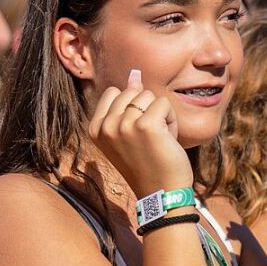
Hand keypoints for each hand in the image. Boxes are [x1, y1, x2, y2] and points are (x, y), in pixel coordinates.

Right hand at [88, 69, 192, 199]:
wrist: (161, 192)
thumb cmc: (146, 163)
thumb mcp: (128, 133)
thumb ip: (126, 103)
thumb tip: (134, 73)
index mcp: (95, 129)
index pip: (114, 92)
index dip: (132, 107)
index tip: (135, 134)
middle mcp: (106, 126)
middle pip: (132, 91)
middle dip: (146, 109)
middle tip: (148, 139)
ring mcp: (124, 125)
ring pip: (149, 96)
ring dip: (160, 115)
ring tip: (158, 140)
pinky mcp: (146, 125)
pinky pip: (164, 104)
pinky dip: (171, 120)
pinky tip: (167, 140)